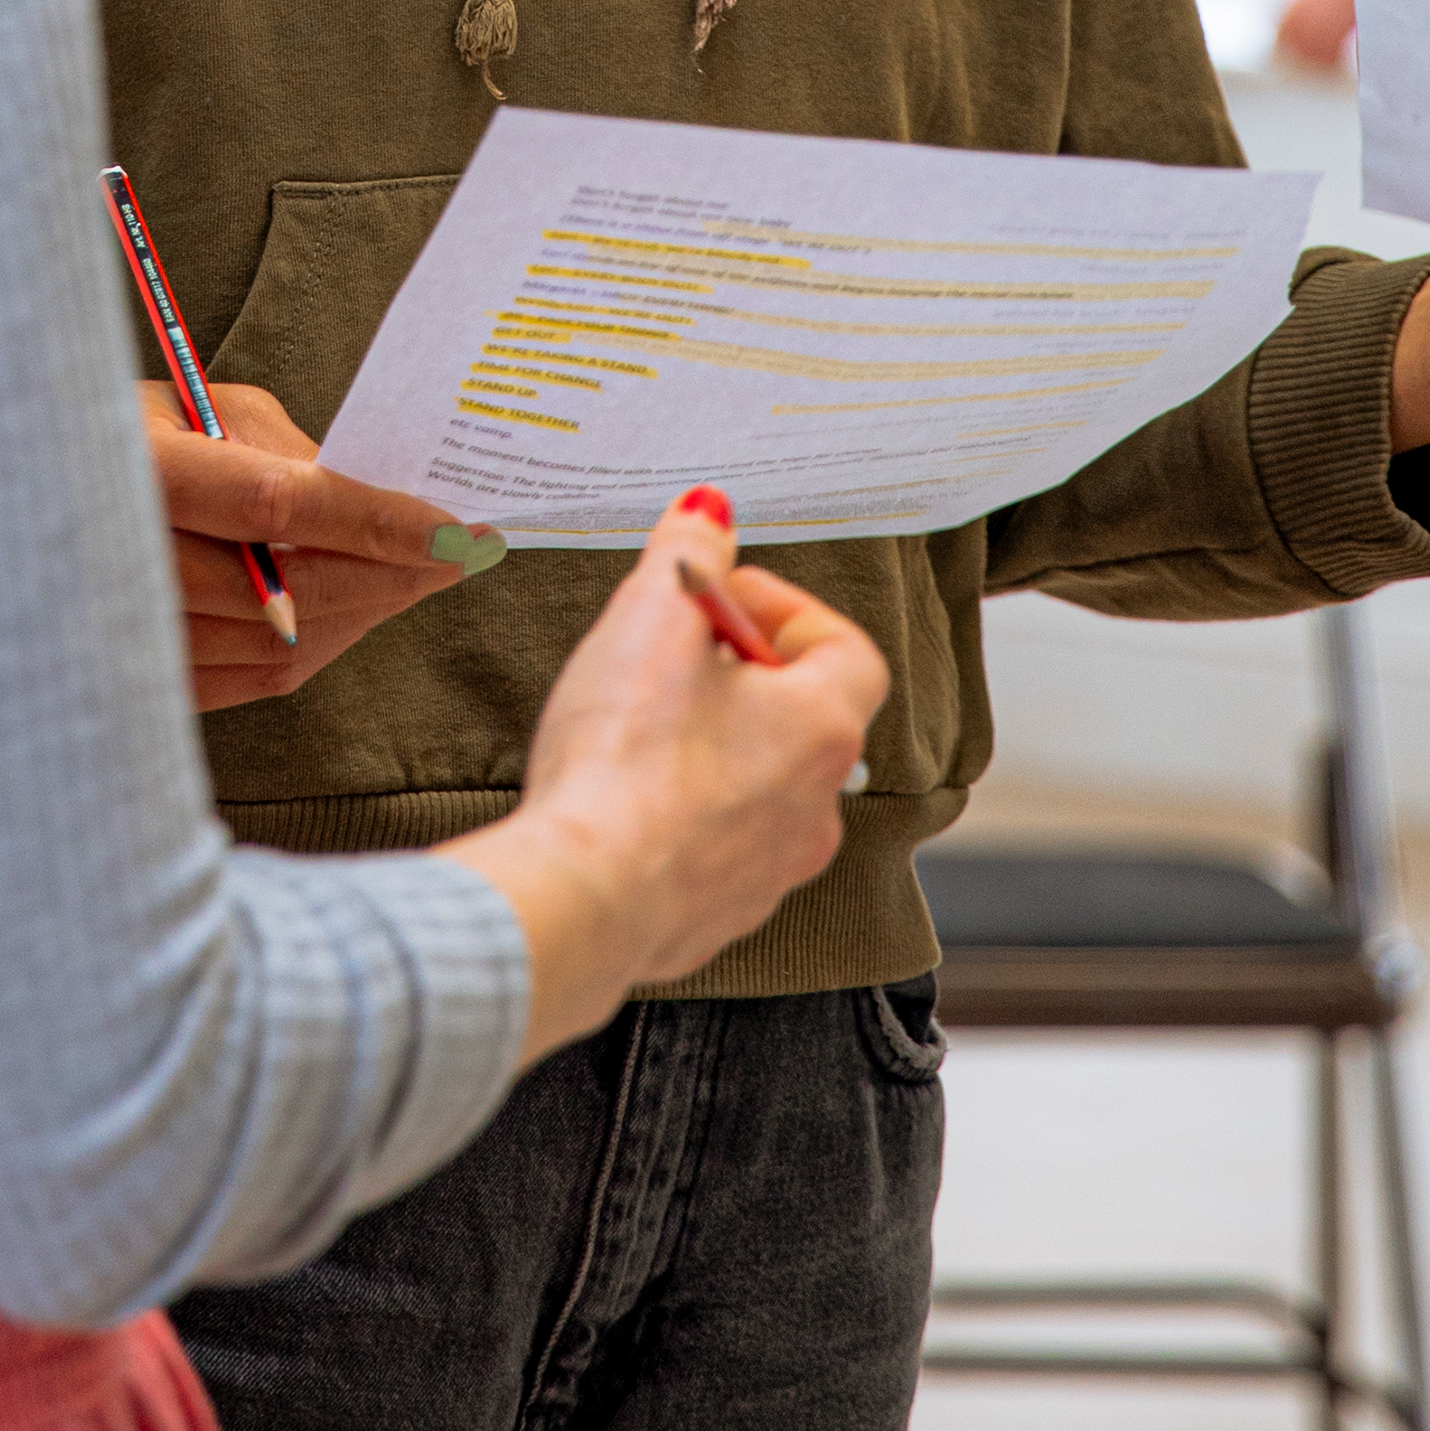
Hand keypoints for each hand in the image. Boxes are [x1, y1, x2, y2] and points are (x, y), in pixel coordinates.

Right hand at [144, 380, 500, 709]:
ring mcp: (123, 632)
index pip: (277, 504)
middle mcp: (123, 558)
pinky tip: (356, 615)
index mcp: (138, 469)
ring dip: (362, 616)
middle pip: (285, 592)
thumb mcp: (199, 407)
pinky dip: (316, 651)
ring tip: (415, 580)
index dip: (374, 521)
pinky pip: (248, 683)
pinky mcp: (137, 678)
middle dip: (387, 576)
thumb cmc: (128, 430)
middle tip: (455, 556)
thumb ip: (283, 451)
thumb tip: (378, 500)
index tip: (453, 528)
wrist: (26, 495)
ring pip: (275, 649)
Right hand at [445, 493, 889, 1056]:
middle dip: (739, 677)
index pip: (845, 648)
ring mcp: (770, 873)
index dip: (785, 612)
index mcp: (819, 728)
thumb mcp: (649, 621)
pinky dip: (681, 818)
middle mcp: (815, 808)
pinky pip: (716, 851)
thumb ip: (686, 553)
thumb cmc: (624, 759)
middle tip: (670, 657)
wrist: (584, 899)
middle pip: (799, 718)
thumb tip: (709, 512)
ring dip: (713, 749)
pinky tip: (620, 800)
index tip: (720, 603)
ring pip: (759, 789)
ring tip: (638, 727)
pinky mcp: (718, 919)